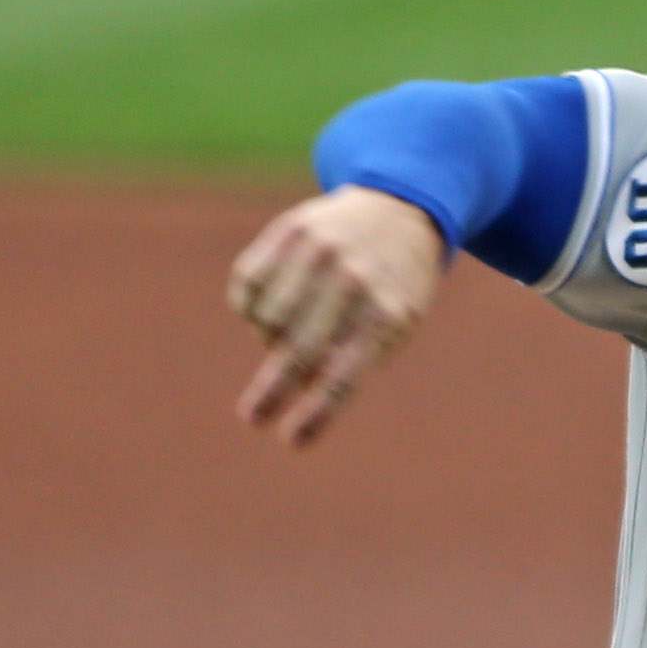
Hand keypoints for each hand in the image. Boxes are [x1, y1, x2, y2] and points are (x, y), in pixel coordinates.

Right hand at [229, 185, 447, 444]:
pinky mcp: (290, 230)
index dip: (316, 413)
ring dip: (270, 339)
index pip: (344, 376)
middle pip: (297, 351)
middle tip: (254, 417)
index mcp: (387, 313)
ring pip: (267, 319)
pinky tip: (269, 307)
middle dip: (272, 392)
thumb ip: (355, 359)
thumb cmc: (395, 284)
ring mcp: (319, 250)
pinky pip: (249, 286)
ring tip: (288, 335)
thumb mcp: (397, 324)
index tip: (292, 441)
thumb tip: (302, 391)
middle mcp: (353, 279)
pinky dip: (251, 308)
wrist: (397, 206)